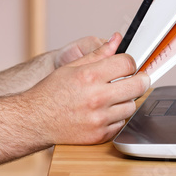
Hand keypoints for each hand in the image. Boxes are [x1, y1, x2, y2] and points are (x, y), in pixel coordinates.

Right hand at [24, 33, 149, 145]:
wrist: (36, 120)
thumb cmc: (50, 92)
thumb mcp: (71, 67)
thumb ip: (98, 54)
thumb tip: (116, 40)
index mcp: (89, 76)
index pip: (128, 63)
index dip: (130, 62)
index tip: (127, 65)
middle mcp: (97, 97)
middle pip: (138, 85)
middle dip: (139, 79)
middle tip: (134, 79)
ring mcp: (99, 118)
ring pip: (132, 106)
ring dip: (127, 100)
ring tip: (114, 96)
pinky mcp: (100, 135)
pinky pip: (122, 124)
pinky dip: (117, 117)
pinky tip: (105, 112)